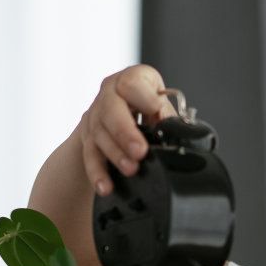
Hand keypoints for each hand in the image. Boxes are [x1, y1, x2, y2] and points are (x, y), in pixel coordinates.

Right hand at [76, 65, 178, 195]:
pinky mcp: (87, 137)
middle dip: (125, 132)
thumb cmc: (145, 107)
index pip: (131, 83)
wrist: (118, 115)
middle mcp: (109, 93)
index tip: (155, 111)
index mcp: (133, 79)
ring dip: (115, 154)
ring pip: (99, 134)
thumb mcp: (160, 107)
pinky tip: (105, 186)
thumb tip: (177, 135)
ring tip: (131, 170)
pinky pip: (89, 155)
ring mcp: (95, 115)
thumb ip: (166, 117)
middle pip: (110, 110)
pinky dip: (98, 173)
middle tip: (139, 151)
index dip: (143, 98)